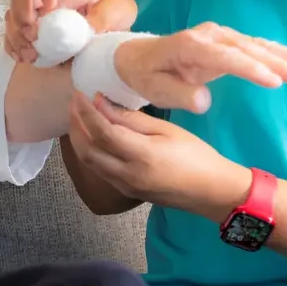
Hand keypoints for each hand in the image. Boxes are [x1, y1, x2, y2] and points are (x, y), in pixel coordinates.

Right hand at [5, 0, 136, 62]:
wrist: (112, 35)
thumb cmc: (116, 13)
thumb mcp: (122, 9)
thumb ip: (106, 15)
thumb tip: (86, 28)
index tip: (50, 5)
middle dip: (22, 13)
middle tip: (34, 35)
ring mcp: (38, 16)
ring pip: (13, 16)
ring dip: (17, 35)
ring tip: (31, 54)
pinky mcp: (35, 35)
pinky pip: (13, 37)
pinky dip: (14, 47)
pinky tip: (25, 58)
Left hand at [68, 93, 252, 219]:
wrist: (212, 192)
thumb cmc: (196, 156)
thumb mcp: (168, 131)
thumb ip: (133, 120)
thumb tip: (103, 104)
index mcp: (141, 156)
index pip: (103, 132)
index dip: (87, 112)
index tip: (81, 93)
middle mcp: (127, 174)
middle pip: (88, 150)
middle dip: (76, 124)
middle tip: (74, 102)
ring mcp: (124, 186)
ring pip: (89, 162)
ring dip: (79, 139)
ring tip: (78, 117)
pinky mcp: (126, 191)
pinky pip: (99, 170)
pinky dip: (90, 151)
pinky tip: (93, 137)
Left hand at [115, 23, 286, 112]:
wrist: (137, 57)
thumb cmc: (146, 76)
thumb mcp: (154, 89)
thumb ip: (178, 95)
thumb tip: (204, 100)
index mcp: (191, 46)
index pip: (227, 57)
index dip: (252, 68)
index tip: (275, 82)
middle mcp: (211, 35)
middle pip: (250, 49)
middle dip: (281, 62)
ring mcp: (222, 36)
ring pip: (260, 46)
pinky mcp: (231, 42)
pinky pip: (260, 47)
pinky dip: (283, 54)